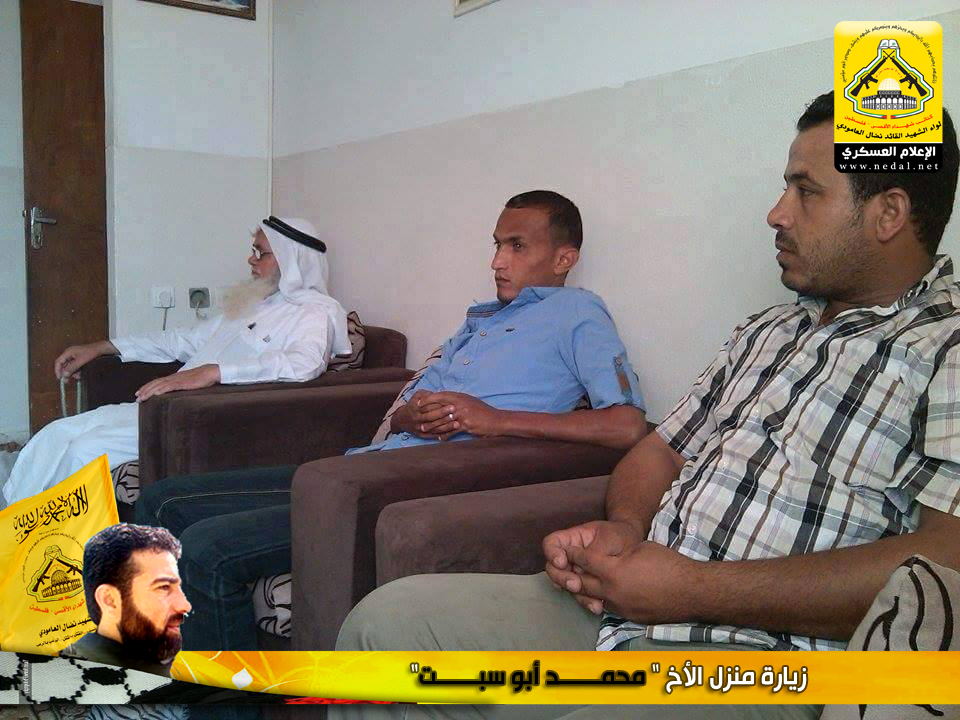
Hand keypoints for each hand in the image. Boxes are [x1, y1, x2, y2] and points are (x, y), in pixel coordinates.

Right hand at [54, 341, 111, 378]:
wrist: (100, 349)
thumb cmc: (91, 352)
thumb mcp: (80, 361)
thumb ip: (72, 367)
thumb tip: (64, 374)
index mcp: (68, 352)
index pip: (58, 362)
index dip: (57, 370)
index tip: (59, 378)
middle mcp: (69, 354)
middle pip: (63, 365)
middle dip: (66, 373)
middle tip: (67, 381)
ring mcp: (74, 357)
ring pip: (69, 367)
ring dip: (72, 373)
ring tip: (77, 376)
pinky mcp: (78, 359)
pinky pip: (74, 367)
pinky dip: (76, 371)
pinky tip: (80, 374)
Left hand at [135, 364, 220, 401]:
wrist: (211, 372)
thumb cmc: (203, 378)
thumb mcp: (189, 382)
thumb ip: (182, 386)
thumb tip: (177, 392)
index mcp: (175, 377)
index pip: (158, 382)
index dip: (148, 387)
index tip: (140, 393)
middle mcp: (174, 377)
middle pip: (155, 383)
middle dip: (145, 390)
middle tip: (136, 397)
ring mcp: (177, 380)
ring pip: (159, 385)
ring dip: (149, 391)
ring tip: (142, 397)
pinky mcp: (183, 383)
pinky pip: (169, 386)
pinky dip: (161, 390)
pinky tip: (155, 394)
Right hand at [391, 390, 457, 439]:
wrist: (402, 419)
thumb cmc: (413, 404)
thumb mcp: (417, 396)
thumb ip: (427, 394)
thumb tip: (439, 395)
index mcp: (415, 408)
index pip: (428, 407)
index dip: (440, 406)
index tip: (451, 404)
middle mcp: (416, 419)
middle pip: (430, 418)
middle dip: (443, 415)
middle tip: (455, 413)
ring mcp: (419, 428)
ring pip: (433, 428)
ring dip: (445, 426)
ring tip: (457, 424)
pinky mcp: (422, 435)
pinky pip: (433, 436)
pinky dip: (442, 435)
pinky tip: (452, 433)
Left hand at [418, 392, 504, 437]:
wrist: (496, 420)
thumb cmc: (484, 412)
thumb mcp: (470, 402)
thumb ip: (459, 401)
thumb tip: (448, 402)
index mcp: (460, 397)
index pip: (440, 396)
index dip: (429, 399)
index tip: (419, 403)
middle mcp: (460, 404)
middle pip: (438, 408)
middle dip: (427, 414)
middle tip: (417, 418)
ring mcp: (462, 414)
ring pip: (442, 420)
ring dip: (432, 426)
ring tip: (424, 430)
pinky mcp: (465, 425)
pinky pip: (451, 431)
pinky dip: (444, 435)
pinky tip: (439, 438)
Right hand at [543, 520, 643, 613]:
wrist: (634, 546)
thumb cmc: (620, 536)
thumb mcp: (609, 538)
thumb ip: (594, 551)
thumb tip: (582, 567)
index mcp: (572, 539)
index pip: (551, 543)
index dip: (552, 553)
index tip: (562, 562)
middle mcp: (570, 556)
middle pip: (553, 568)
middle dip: (561, 578)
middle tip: (575, 584)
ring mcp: (577, 571)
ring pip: (565, 584)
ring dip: (575, 594)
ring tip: (591, 600)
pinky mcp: (586, 584)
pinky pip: (580, 594)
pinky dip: (587, 601)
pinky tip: (597, 606)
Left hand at [565, 540, 699, 624]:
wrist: (691, 591)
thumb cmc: (668, 564)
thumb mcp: (639, 549)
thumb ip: (618, 555)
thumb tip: (607, 558)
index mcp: (614, 571)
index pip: (585, 561)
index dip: (573, 554)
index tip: (564, 550)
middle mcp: (612, 592)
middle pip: (582, 583)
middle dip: (573, 574)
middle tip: (566, 567)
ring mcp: (621, 607)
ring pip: (593, 599)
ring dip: (586, 590)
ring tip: (581, 580)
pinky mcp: (629, 617)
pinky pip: (609, 607)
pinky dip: (603, 599)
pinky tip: (604, 592)